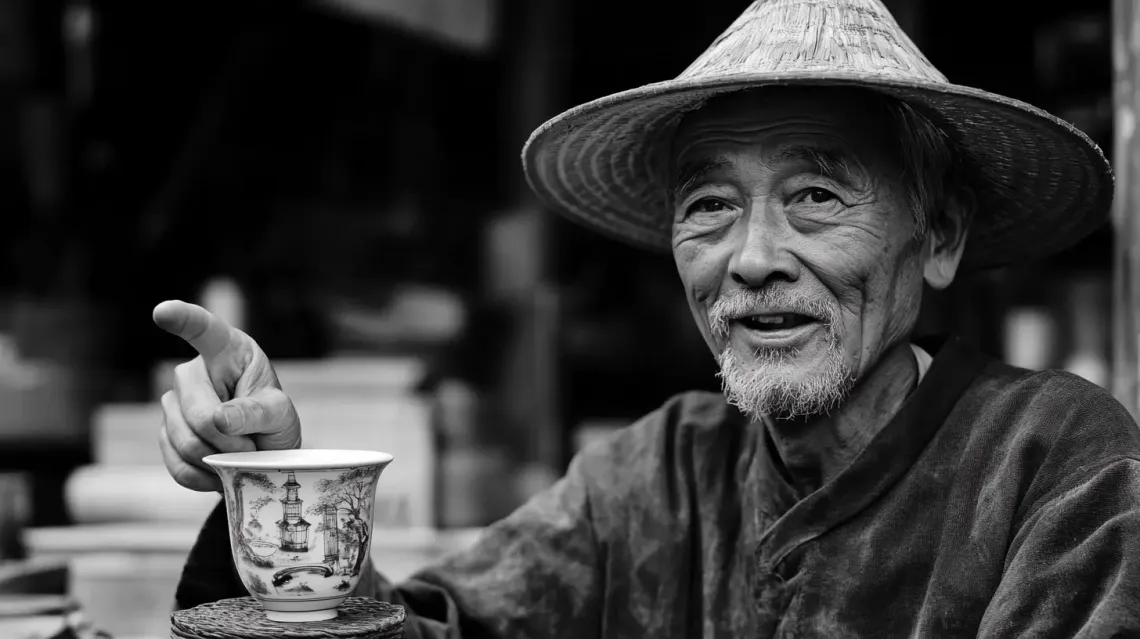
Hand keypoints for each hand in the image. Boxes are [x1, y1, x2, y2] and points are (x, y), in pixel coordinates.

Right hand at [152, 300, 300, 491]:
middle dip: (228, 440)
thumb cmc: (275, 422)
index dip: (183, 319)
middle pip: (197, 411)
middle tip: (252, 446)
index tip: (163, 312)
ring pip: (185, 441)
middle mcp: (193, 373)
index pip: (203, 329)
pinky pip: (177, 465)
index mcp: (228, 351)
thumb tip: (218, 419)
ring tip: (240, 456)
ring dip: (218, 460)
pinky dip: (204, 477)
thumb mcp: (281, 415)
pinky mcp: (165, 435)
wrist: (263, 454)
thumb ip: (256, 413)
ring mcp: (173, 403)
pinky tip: (219, 472)